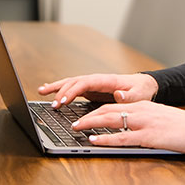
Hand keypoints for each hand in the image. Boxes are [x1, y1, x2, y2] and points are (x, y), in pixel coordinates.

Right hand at [37, 72, 157, 107]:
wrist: (142, 85)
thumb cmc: (140, 90)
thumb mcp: (139, 95)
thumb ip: (129, 96)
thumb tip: (118, 94)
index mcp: (105, 80)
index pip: (85, 83)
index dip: (72, 91)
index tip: (64, 101)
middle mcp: (95, 79)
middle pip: (74, 82)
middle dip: (61, 92)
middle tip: (53, 105)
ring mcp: (91, 84)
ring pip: (70, 82)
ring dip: (56, 87)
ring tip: (41, 91)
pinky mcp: (89, 89)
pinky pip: (72, 87)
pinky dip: (59, 88)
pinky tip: (48, 90)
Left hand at [71, 100, 184, 154]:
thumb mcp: (160, 118)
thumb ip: (143, 120)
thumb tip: (128, 127)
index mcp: (143, 106)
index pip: (113, 105)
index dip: (95, 110)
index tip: (83, 115)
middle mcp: (141, 111)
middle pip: (107, 109)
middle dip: (87, 115)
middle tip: (74, 122)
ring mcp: (145, 122)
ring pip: (111, 119)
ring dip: (91, 123)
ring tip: (77, 128)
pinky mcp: (150, 136)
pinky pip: (123, 137)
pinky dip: (106, 138)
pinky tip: (95, 139)